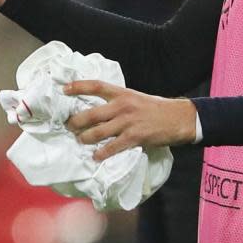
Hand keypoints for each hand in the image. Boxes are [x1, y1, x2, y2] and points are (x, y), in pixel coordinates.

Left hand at [63, 81, 196, 159]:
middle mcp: (122, 106)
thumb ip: (118, 102)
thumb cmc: (156, 108)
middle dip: (76, 121)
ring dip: (85, 138)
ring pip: (98, 132)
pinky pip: (112, 147)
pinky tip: (96, 156)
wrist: (178, 118)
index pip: (96, 86)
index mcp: (122, 93)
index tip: (64, 89)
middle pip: (91, 113)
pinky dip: (102, 153)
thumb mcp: (135, 98)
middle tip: (68, 126)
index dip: (78, 86)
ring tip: (79, 141)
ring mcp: (128, 122)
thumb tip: (99, 109)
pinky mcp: (134, 137)